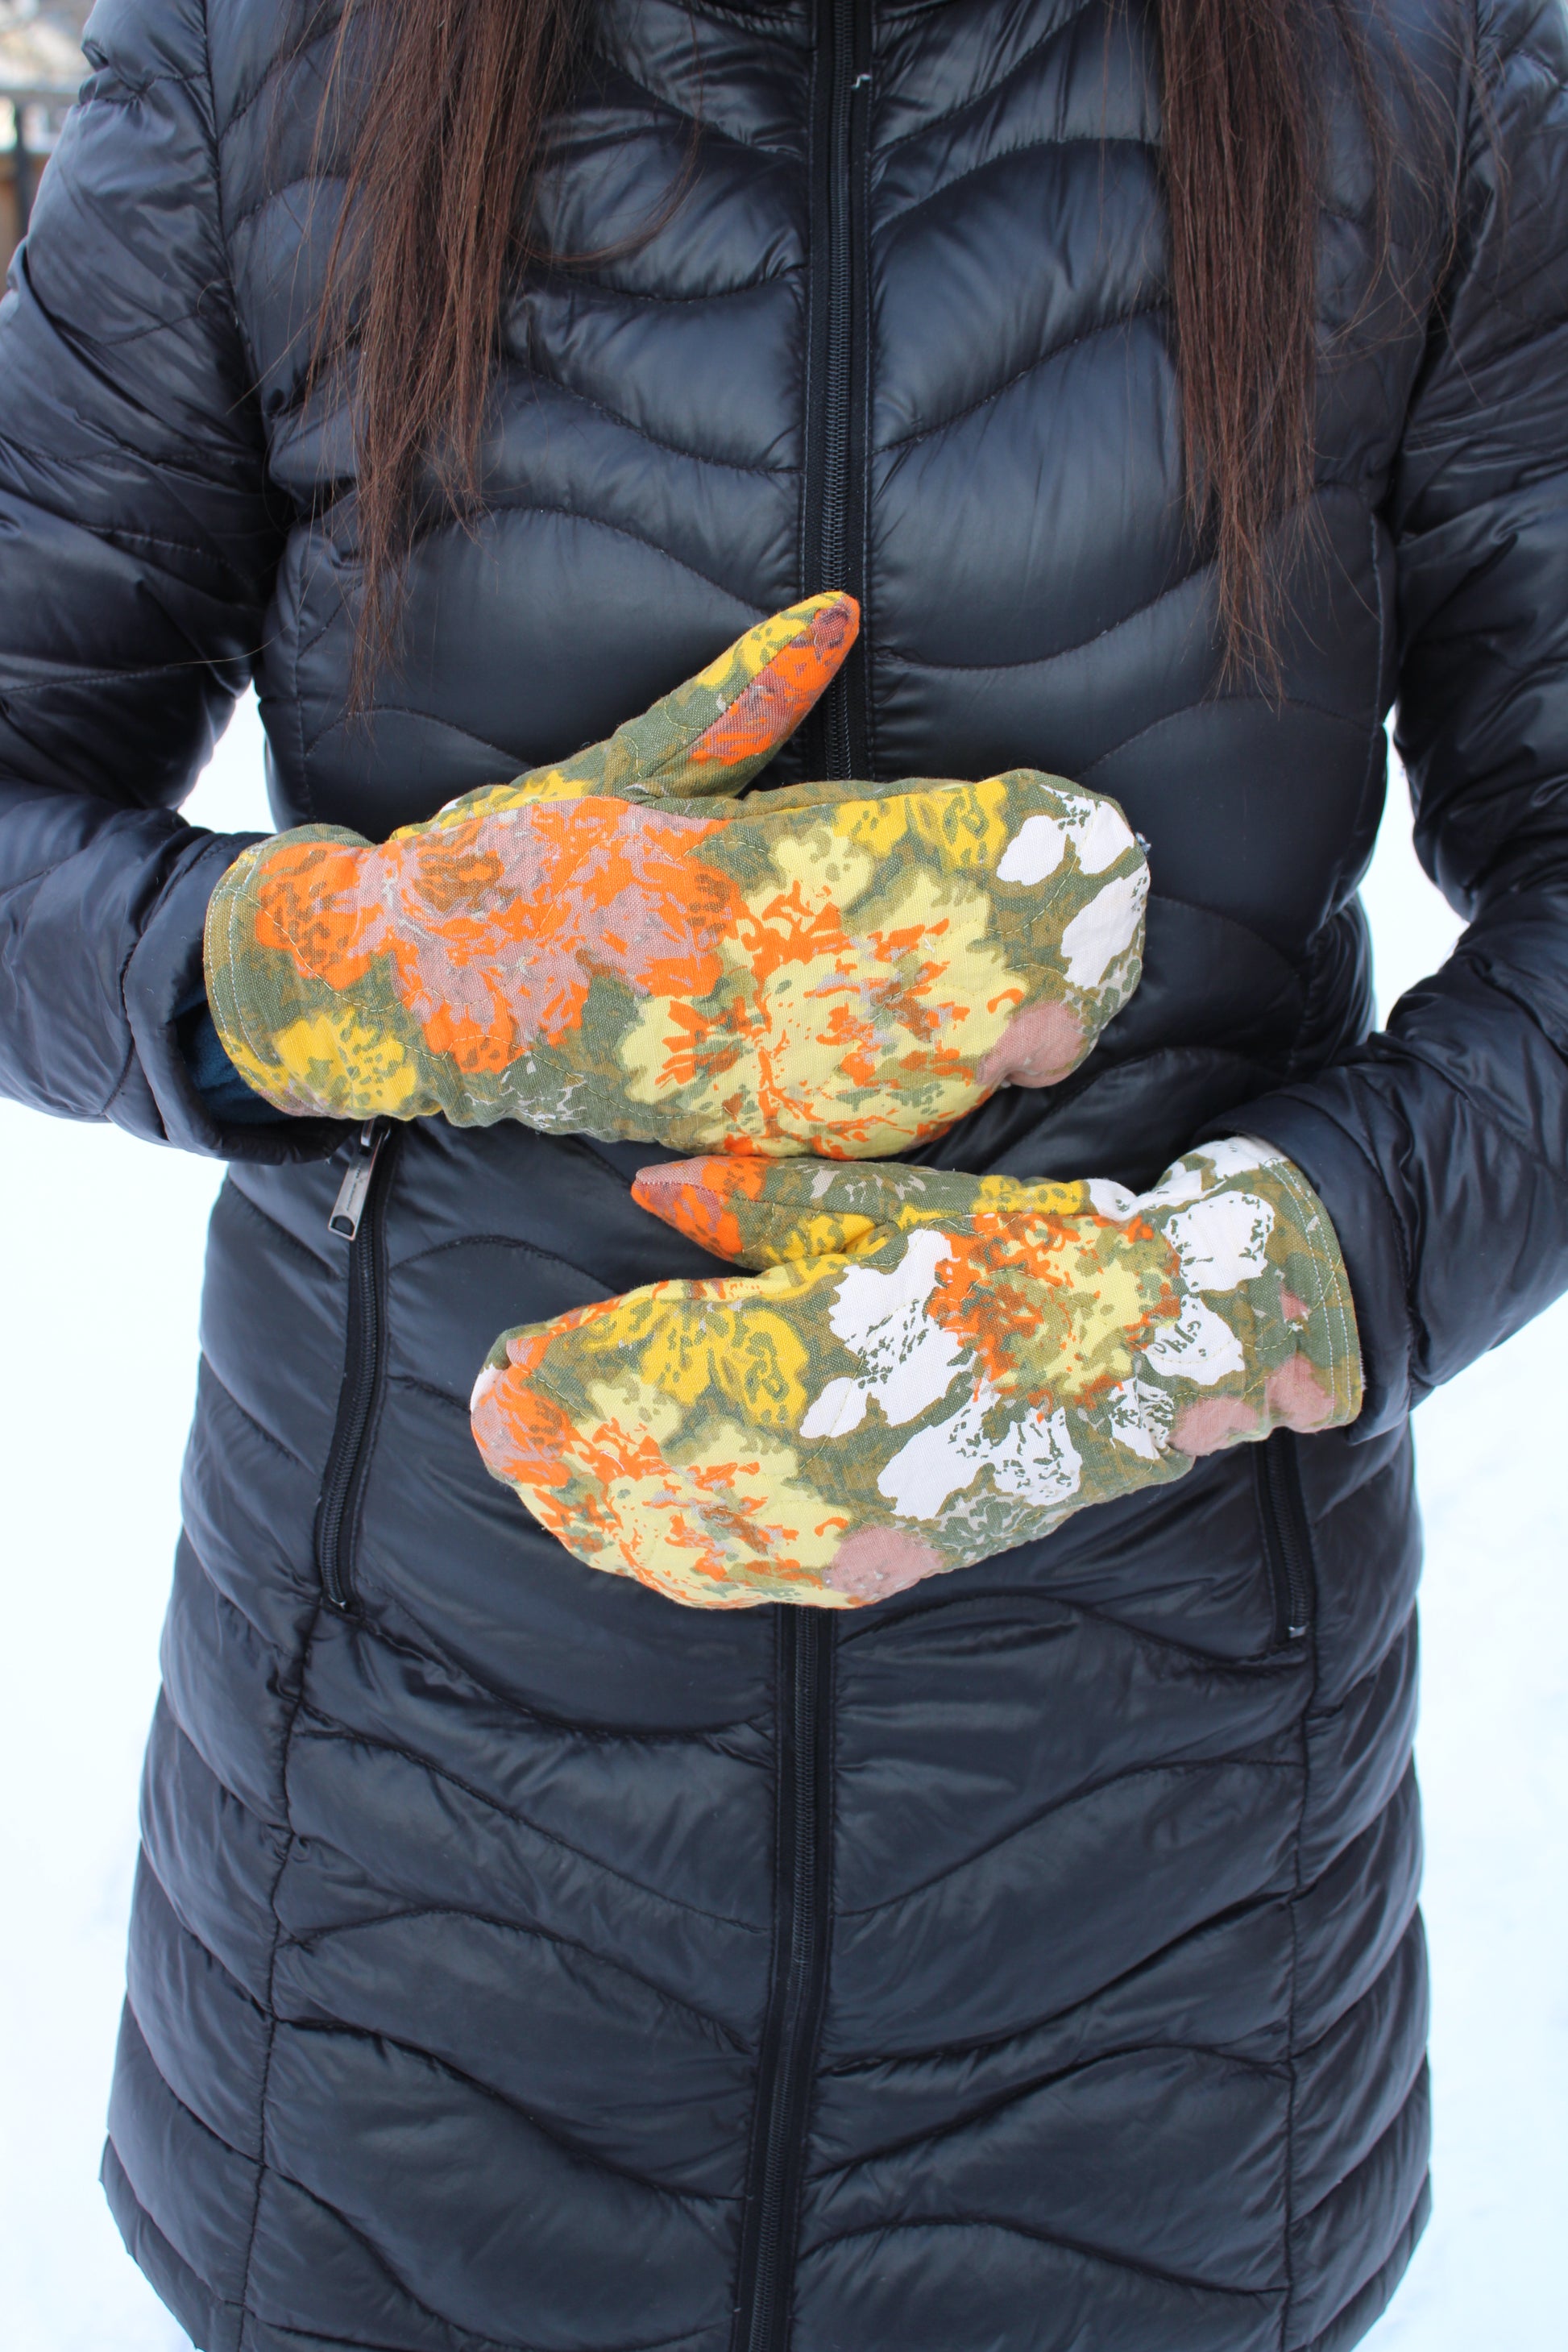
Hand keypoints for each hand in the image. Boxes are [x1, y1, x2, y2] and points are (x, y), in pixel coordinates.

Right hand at [202, 595, 1148, 1155]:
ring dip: (978, 1044)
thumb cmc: (505, 860)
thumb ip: (734, 700)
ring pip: (868, 1052)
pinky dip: (891, 1115)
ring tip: (1073, 1027)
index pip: (874, 850)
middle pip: (894, 961)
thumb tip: (836, 614)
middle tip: (1112, 947)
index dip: (979, 851)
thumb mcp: (622, 763)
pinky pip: (804, 1122)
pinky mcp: (687, 1112)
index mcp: (711, 861)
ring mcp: (706, 1046)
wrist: (394, 984)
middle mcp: (721, 961)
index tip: (1064, 832)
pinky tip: (968, 1103)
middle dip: (1008, 958)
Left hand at [470, 1140, 1362, 1607]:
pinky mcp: (893, 1556)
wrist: (1165, 1352)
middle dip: (567, 1450)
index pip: (674, 1375)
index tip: (501, 1370)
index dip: (576, 1382)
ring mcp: (874, 1521)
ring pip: (704, 1537)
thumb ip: (766, 1209)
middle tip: (488, 1424)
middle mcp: (853, 1449)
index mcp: (850, 1342)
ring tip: (532, 1481)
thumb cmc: (1031, 1250)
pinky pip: (765, 1576)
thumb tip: (647, 1193)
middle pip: (669, 1465)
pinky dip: (680, 1560)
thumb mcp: (902, 1202)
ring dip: (604, 1512)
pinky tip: (622, 1542)